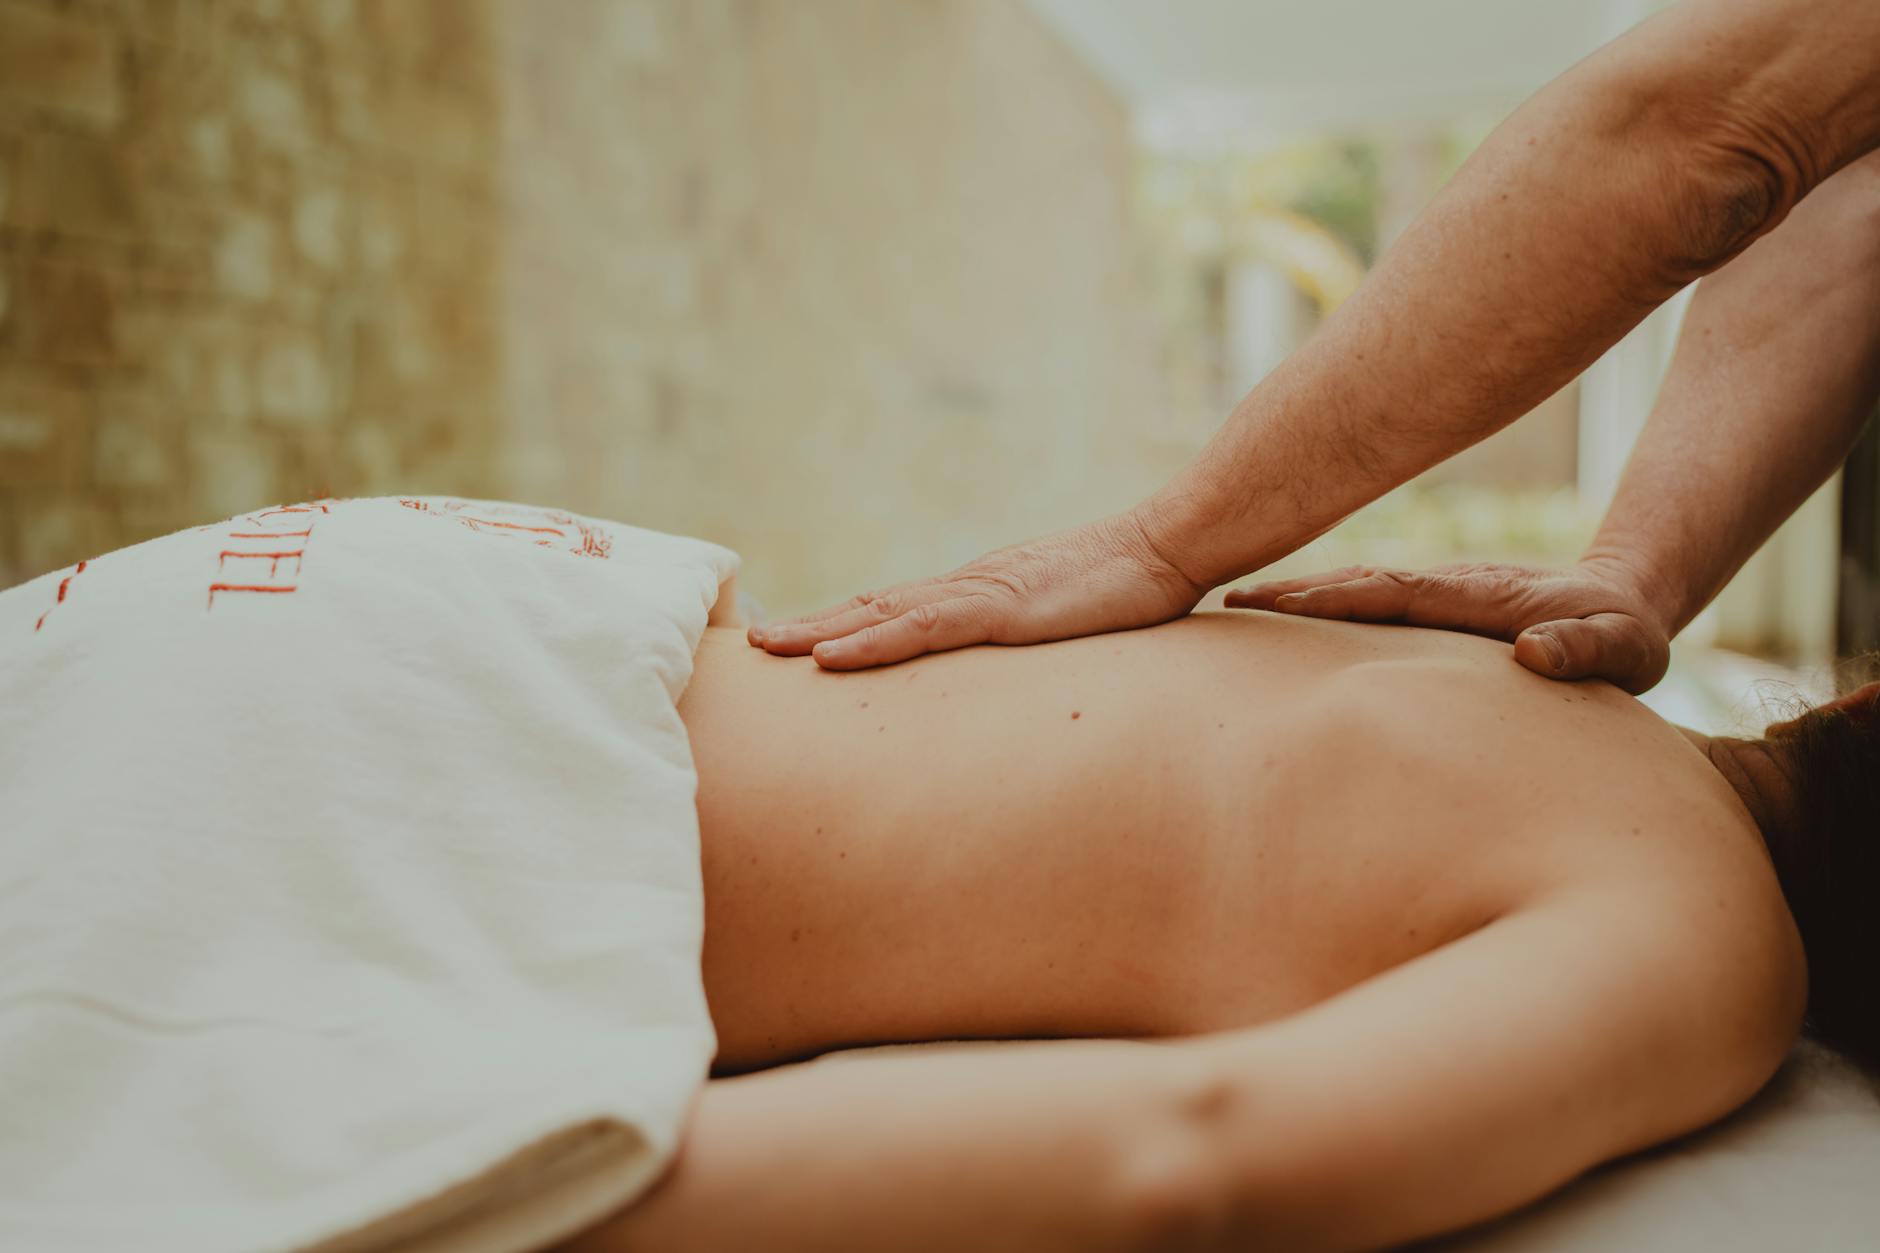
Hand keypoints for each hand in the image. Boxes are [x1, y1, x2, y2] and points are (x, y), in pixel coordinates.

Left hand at [748, 510, 1206, 669]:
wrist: (1169, 546)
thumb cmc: (1133, 588)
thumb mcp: (1073, 620)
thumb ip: (1043, 636)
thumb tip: (1030, 661)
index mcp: (980, 592)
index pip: (897, 609)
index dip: (845, 623)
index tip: (799, 642)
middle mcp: (966, 587)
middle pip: (871, 608)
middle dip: (811, 627)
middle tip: (753, 647)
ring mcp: (978, 594)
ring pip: (879, 615)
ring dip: (818, 633)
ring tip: (767, 649)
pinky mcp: (998, 610)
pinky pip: (919, 630)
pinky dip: (868, 643)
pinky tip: (828, 657)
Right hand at [1225, 559, 1672, 693]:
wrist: (1621, 606)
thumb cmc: (1622, 639)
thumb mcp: (1626, 650)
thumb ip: (1587, 650)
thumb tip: (1533, 654)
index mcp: (1474, 595)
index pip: (1391, 592)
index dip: (1332, 598)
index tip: (1272, 604)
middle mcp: (1439, 585)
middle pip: (1351, 580)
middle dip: (1286, 590)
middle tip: (1216, 602)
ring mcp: (1426, 593)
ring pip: (1347, 587)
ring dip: (1289, 595)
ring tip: (1223, 607)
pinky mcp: (1420, 607)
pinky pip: (1356, 603)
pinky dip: (1311, 605)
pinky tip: (1270, 620)